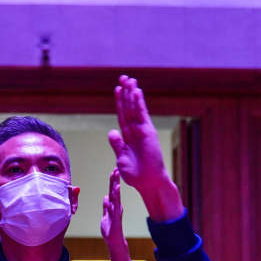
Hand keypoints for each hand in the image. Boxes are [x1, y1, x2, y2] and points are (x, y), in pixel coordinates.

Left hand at [100, 168, 124, 241]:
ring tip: (116, 179)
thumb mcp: (105, 215)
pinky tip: (113, 193)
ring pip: (116, 198)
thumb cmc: (110, 229)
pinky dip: (113, 200)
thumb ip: (106, 207)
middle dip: (115, 181)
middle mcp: (116, 207)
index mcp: (113, 205)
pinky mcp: (115, 218)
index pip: (112, 191)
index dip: (112, 182)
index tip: (113, 172)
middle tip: (116, 169)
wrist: (113, 240)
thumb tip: (105, 197)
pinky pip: (114, 208)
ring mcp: (116, 212)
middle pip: (115, 192)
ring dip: (116, 189)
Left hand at [108, 75, 167, 193]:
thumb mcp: (121, 159)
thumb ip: (117, 145)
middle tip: (124, 77)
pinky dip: (139, 103)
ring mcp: (142, 131)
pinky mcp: (148, 133)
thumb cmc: (136, 175)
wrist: (148, 183)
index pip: (122, 116)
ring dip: (132, 94)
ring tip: (130, 80)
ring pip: (135, 108)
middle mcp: (134, 131)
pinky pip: (142, 115)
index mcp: (127, 138)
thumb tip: (111, 131)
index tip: (117, 89)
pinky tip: (137, 92)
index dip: (120, 102)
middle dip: (126, 93)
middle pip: (129, 108)